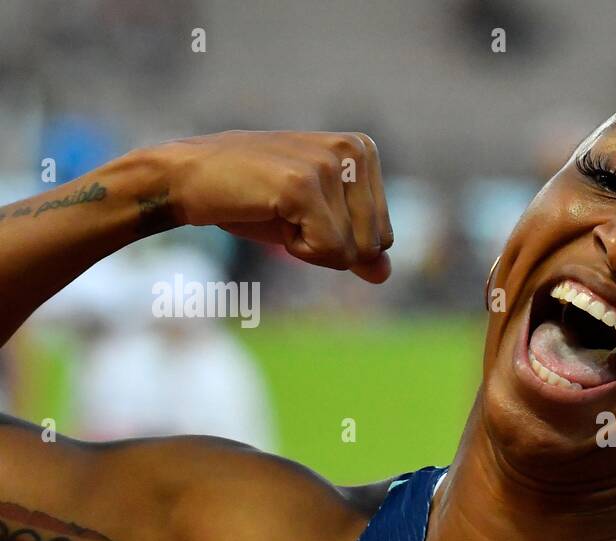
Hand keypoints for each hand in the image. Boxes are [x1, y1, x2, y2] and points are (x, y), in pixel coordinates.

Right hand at [157, 130, 393, 282]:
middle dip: (330, 247)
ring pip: (353, 252)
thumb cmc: (252, 198)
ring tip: (278, 210)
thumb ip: (353, 245)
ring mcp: (329, 164)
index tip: (302, 211)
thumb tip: (385, 273)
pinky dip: (299, 249)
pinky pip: (329, 251)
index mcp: (363, 150)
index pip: (384, 236)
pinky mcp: (304, 185)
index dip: (339, 241)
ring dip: (311, 248)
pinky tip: (271, 214)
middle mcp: (355, 150)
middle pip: (374, 245)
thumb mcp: (312, 223)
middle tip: (287, 213)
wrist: (187, 178)